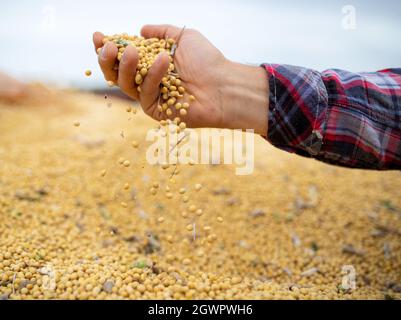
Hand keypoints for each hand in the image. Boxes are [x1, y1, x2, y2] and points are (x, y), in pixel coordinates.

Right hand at [93, 25, 268, 134]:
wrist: (224, 84)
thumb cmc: (207, 61)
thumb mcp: (183, 37)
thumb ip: (161, 31)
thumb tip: (140, 30)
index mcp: (150, 64)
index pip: (123, 56)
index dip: (108, 47)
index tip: (98, 35)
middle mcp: (148, 80)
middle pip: (117, 73)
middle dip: (107, 59)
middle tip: (108, 47)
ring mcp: (151, 97)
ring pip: (125, 84)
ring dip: (124, 66)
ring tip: (130, 51)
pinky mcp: (156, 111)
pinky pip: (145, 93)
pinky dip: (152, 76)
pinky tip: (162, 60)